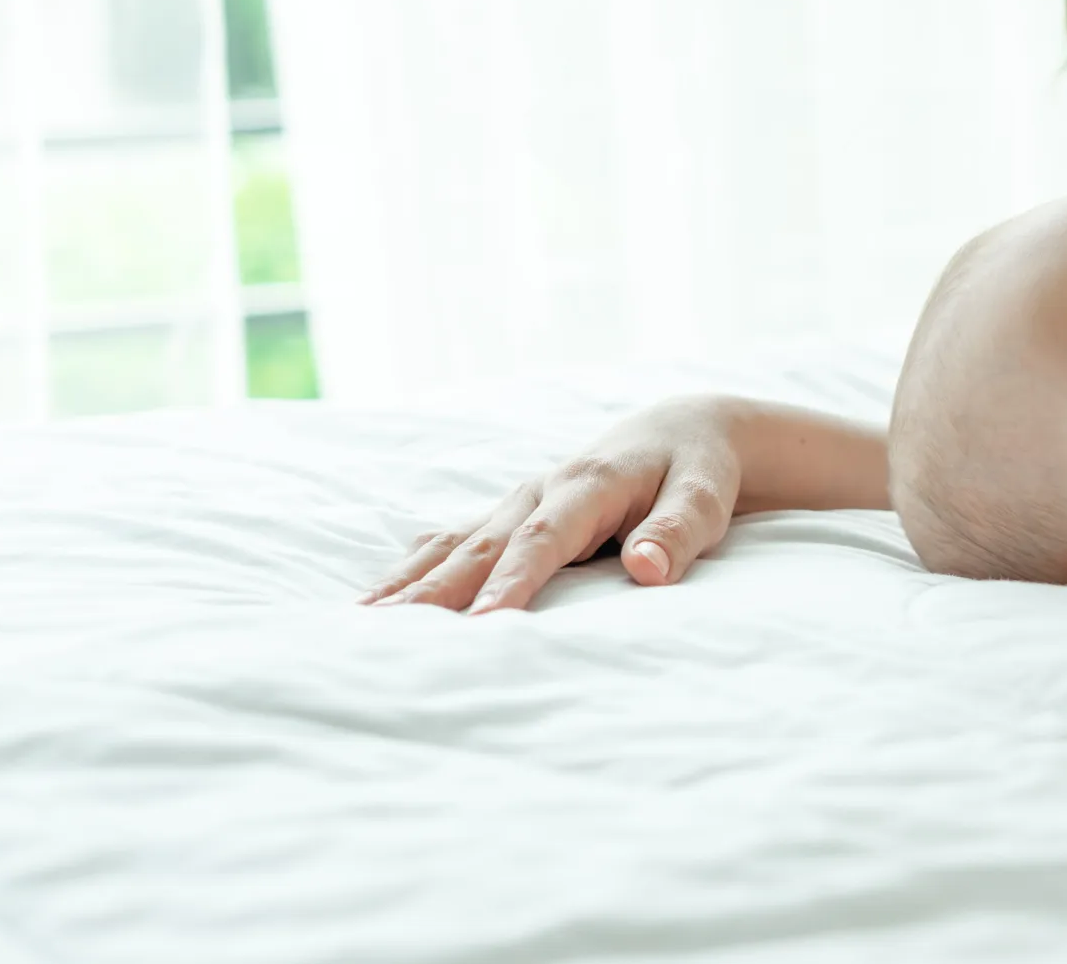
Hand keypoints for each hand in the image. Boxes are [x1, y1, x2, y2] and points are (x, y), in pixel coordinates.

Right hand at [359, 395, 744, 612]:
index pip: (543, 541)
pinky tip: (379, 602)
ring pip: (456, 543)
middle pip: (481, 545)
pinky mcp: (512, 516)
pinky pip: (456, 542)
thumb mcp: (704, 495)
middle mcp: (541, 489)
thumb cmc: (698, 471)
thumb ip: (676, 530)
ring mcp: (520, 501)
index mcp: (588, 483)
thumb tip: (644, 568)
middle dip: (435, 591)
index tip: (483, 626)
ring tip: (362, 622)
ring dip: (411, 581)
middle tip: (387, 635)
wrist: (685, 431)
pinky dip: (417, 569)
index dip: (512, 582)